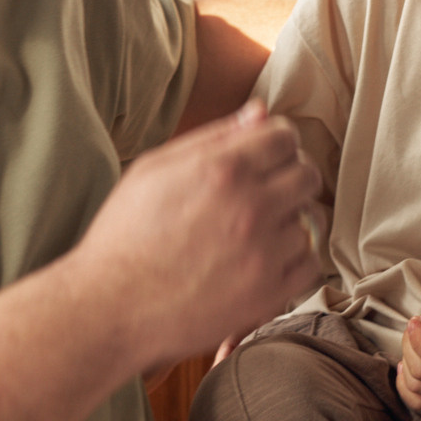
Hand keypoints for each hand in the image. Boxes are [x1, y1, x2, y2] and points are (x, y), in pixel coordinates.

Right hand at [74, 100, 322, 371]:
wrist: (109, 308)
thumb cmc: (124, 235)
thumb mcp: (154, 169)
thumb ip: (212, 137)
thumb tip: (260, 112)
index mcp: (223, 169)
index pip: (285, 137)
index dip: (275, 143)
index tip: (264, 158)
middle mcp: (251, 207)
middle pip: (307, 175)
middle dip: (289, 177)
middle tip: (266, 193)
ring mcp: (264, 253)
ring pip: (310, 221)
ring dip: (289, 222)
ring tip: (257, 232)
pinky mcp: (268, 294)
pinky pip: (310, 265)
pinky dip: (294, 261)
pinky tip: (266, 260)